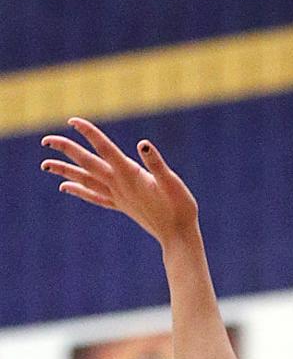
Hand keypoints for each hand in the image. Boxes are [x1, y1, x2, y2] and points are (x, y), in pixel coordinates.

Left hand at [42, 118, 198, 246]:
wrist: (178, 236)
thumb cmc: (180, 208)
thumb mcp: (172, 182)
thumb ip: (156, 163)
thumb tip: (143, 144)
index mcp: (130, 175)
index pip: (105, 149)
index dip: (89, 133)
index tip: (72, 121)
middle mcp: (119, 185)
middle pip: (87, 164)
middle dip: (67, 150)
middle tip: (45, 140)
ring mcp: (118, 197)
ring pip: (85, 181)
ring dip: (65, 171)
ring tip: (45, 164)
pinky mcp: (122, 206)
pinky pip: (94, 197)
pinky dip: (78, 191)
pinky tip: (65, 187)